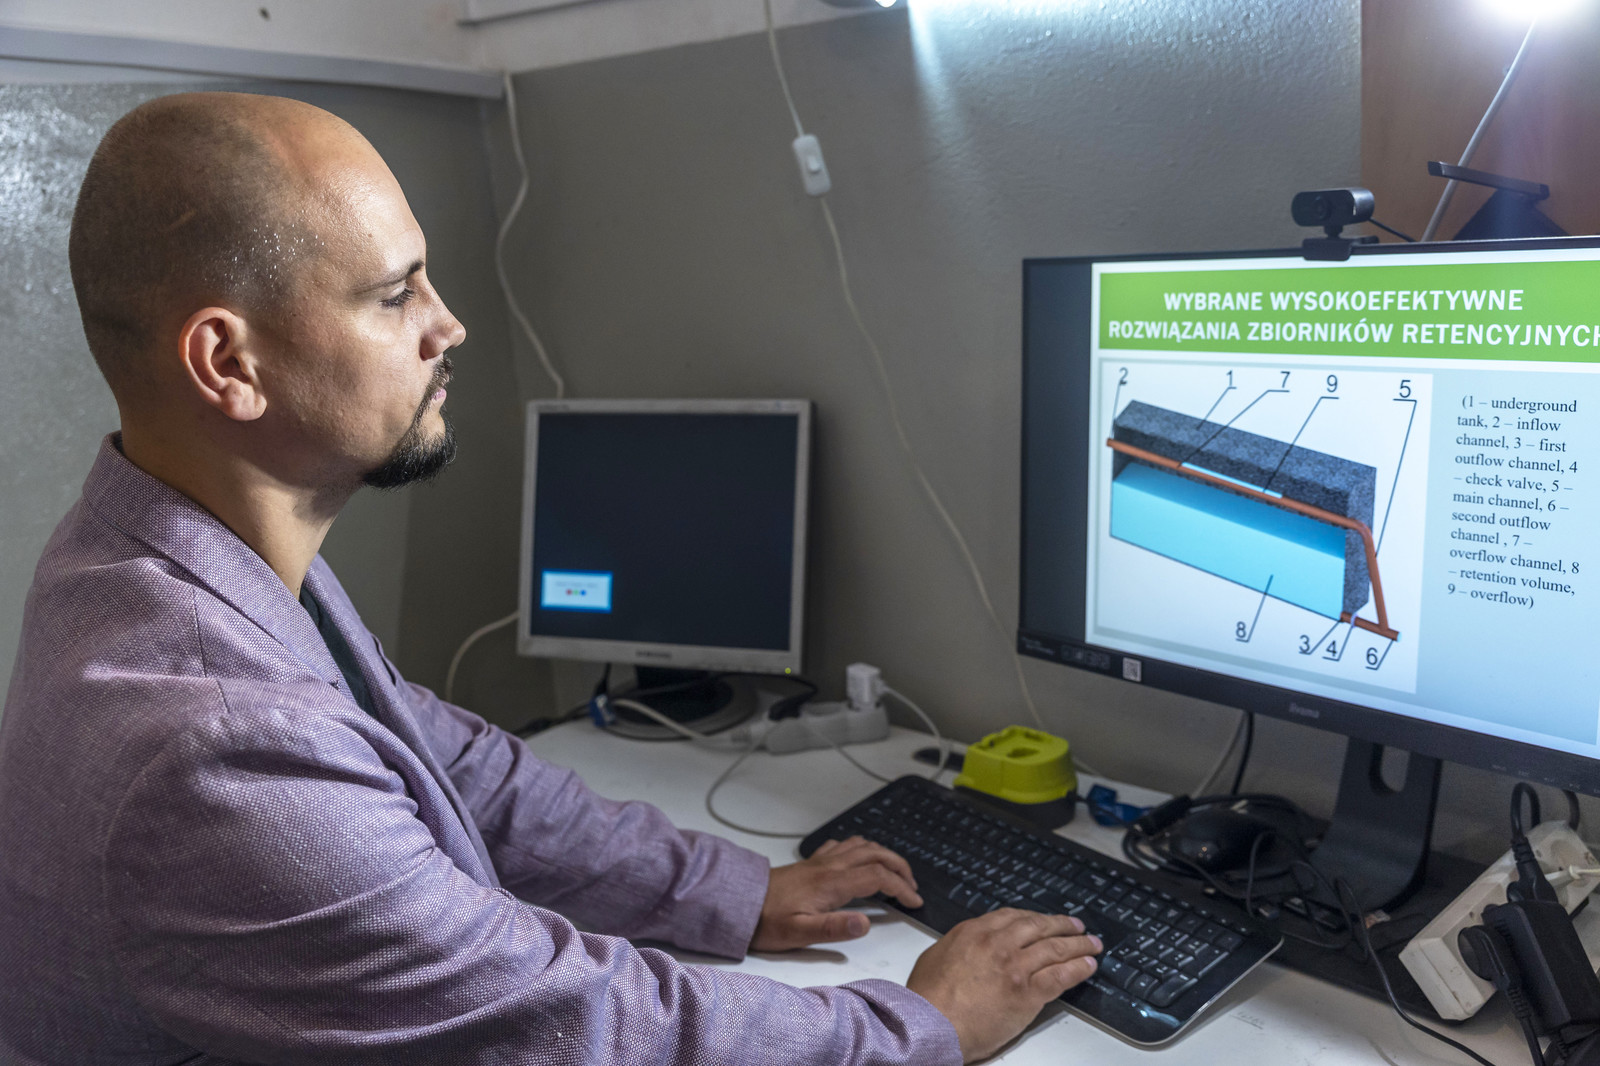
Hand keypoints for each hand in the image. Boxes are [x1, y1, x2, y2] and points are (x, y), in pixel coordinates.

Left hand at [750, 836, 923, 951]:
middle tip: (912, 887)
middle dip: (900, 868)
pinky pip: (843, 845)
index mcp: (832, 883)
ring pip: (862, 846)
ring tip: (896, 872)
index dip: (902, 888)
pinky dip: (861, 848)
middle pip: (876, 855)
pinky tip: (860, 858)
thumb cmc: (767, 922)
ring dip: (884, 855)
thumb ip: (834, 928)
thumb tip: (865, 923)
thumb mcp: (800, 933)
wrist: (740, 903)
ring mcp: (820, 861)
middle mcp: (829, 866)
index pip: (878, 878)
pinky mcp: (811, 862)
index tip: (914, 902)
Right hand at [906, 910, 1100, 1062]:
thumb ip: (959, 946)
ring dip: (1078, 944)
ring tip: (1091, 944)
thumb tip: (968, 949)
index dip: (1034, 918)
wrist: (930, 1023)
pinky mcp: (1027, 991)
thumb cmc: (928, 998)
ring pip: (1055, 948)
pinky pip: (1060, 975)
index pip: (1013, 916)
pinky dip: (1078, 968)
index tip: (1043, 921)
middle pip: (1038, 926)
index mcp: (974, 931)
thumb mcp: (936, 956)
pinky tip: (1088, 965)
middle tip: (1075, 925)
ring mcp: (1014, 965)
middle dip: (1061, 925)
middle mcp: (997, 943)